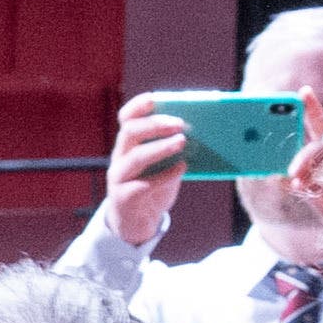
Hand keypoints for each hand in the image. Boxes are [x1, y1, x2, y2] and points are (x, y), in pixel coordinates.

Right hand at [101, 100, 192, 254]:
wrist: (136, 224)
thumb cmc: (154, 188)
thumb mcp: (164, 165)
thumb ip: (175, 150)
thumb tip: (204, 132)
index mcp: (129, 144)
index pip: (126, 118)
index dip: (138, 106)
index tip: (155, 98)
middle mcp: (120, 158)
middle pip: (129, 132)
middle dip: (155, 124)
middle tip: (179, 123)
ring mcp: (119, 178)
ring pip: (134, 157)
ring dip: (160, 147)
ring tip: (182, 142)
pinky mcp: (124, 199)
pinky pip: (142, 185)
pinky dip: (165, 175)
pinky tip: (182, 168)